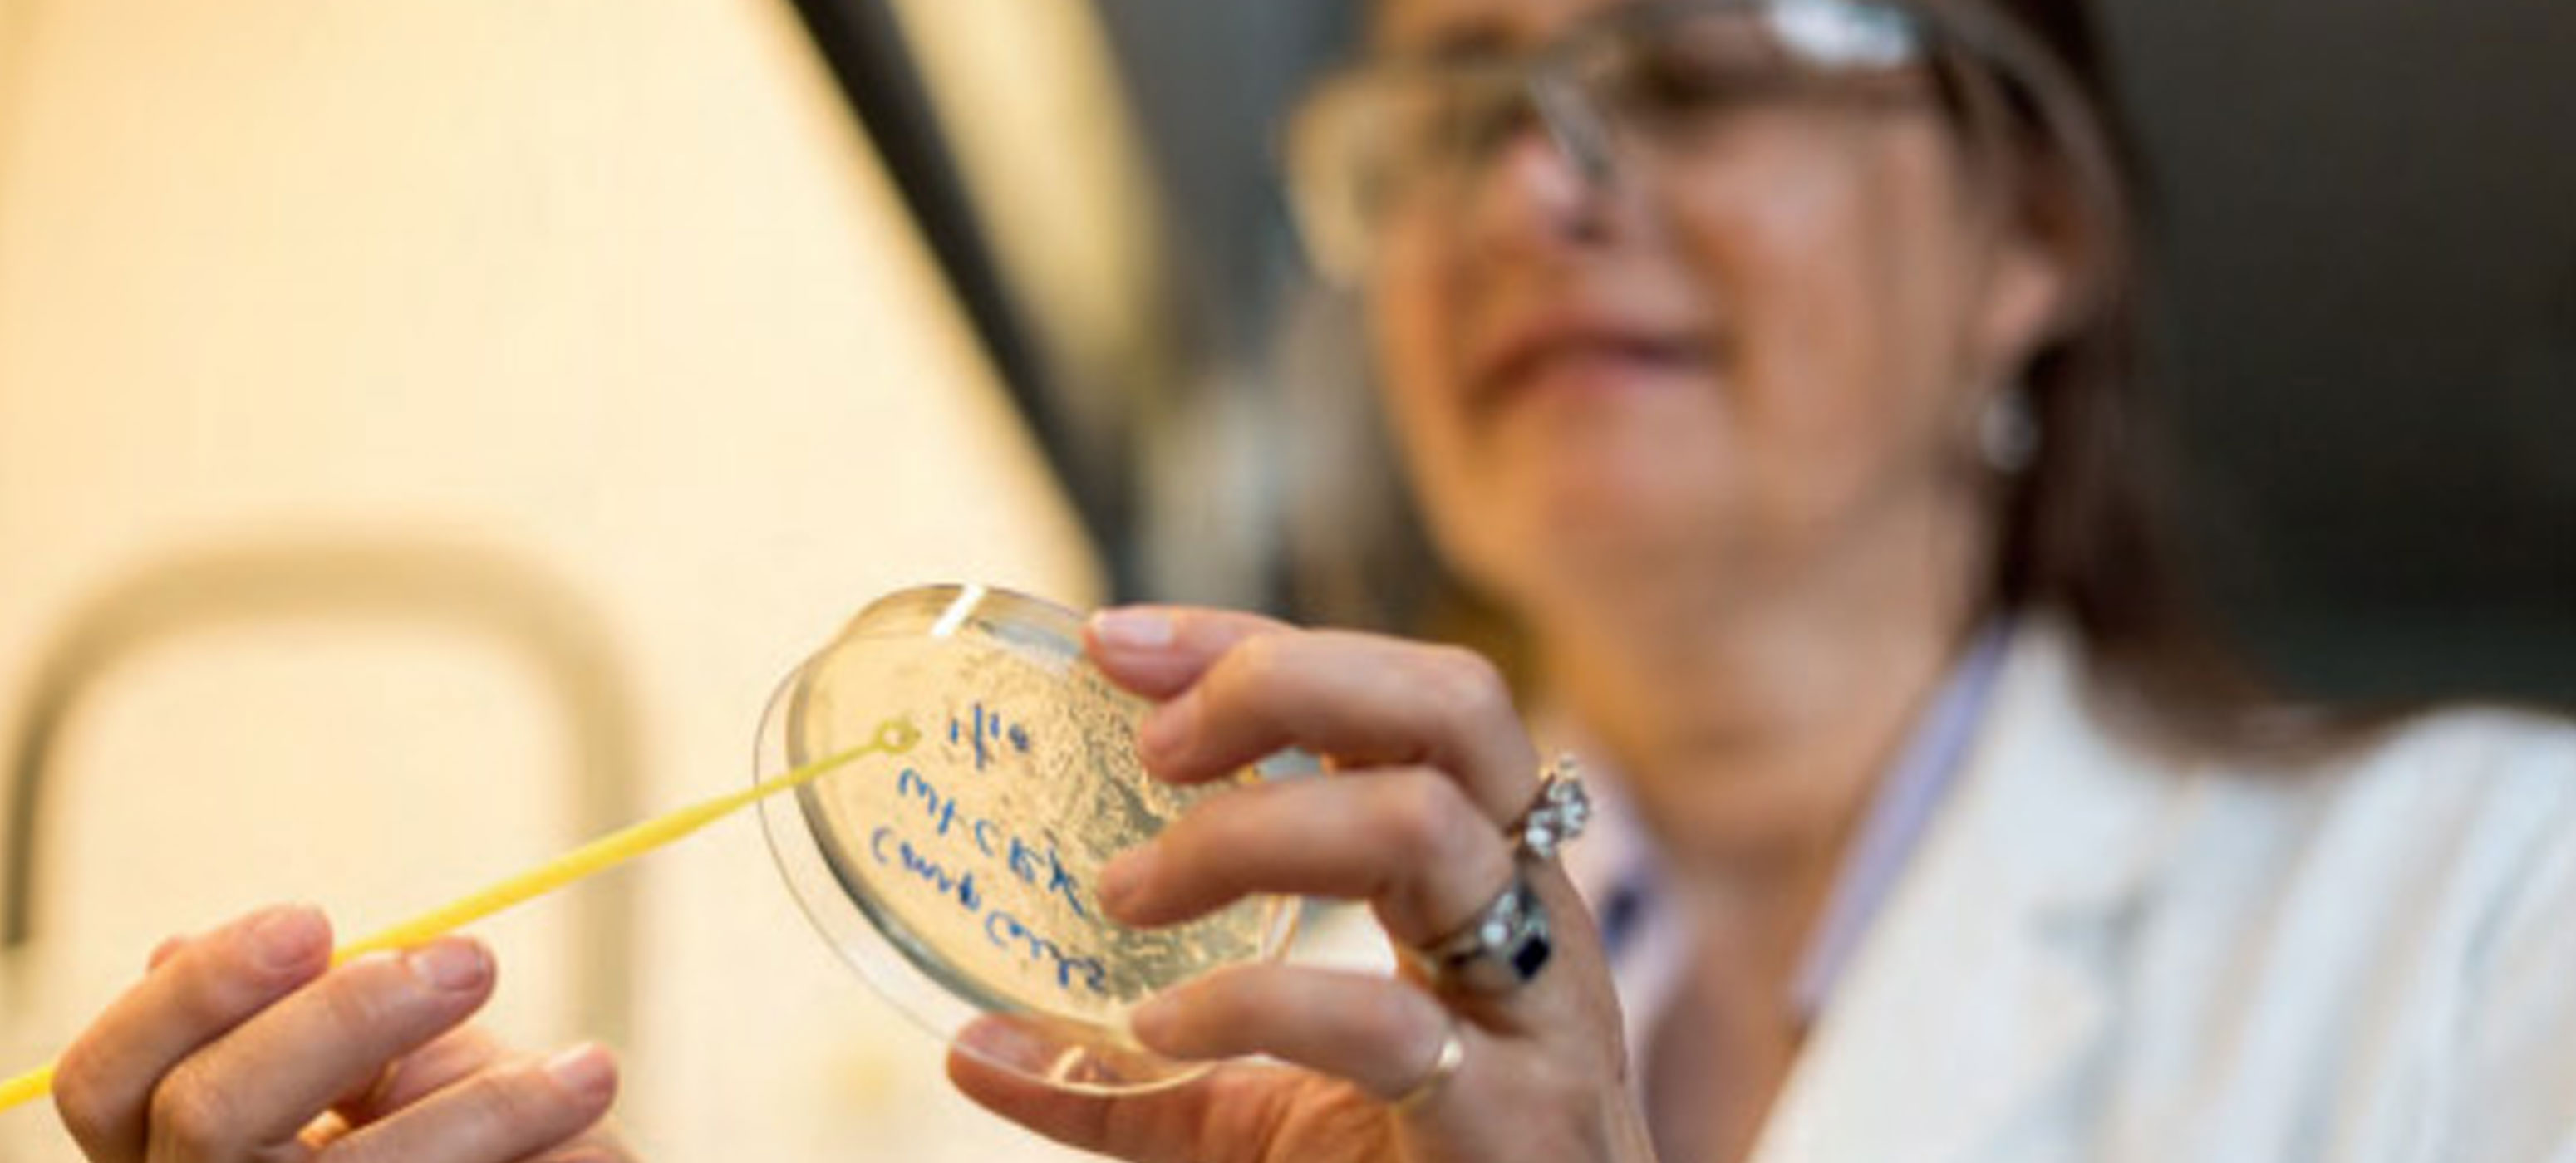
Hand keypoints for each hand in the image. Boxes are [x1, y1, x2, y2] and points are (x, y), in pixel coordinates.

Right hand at [51, 905, 630, 1162]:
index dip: (195, 994)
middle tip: (474, 957)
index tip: (313, 917)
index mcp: (180, 1151)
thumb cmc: (467, 1139)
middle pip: (209, 1117)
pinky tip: (593, 1149)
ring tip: (591, 1070)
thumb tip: (181, 946)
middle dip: (344, 1016)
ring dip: (491, 1107)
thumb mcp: (394, 1070)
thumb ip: (322, 1019)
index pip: (110, 1082)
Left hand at [949, 607, 1654, 1162]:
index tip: (1111, 642)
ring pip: (1427, 828)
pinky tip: (1167, 1030)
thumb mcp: (1259, 1120)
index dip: (1254, 644)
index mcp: (1487, 878)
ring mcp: (1537, 1014)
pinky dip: (1257, 1005)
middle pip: (1455, 706)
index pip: (1391, 696)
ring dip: (1252, 833)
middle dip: (1289, 681)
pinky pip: (1391, 1023)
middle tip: (1151, 748)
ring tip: (1129, 893)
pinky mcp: (1513, 1123)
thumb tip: (967, 1049)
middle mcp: (1531, 914)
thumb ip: (1129, 1081)